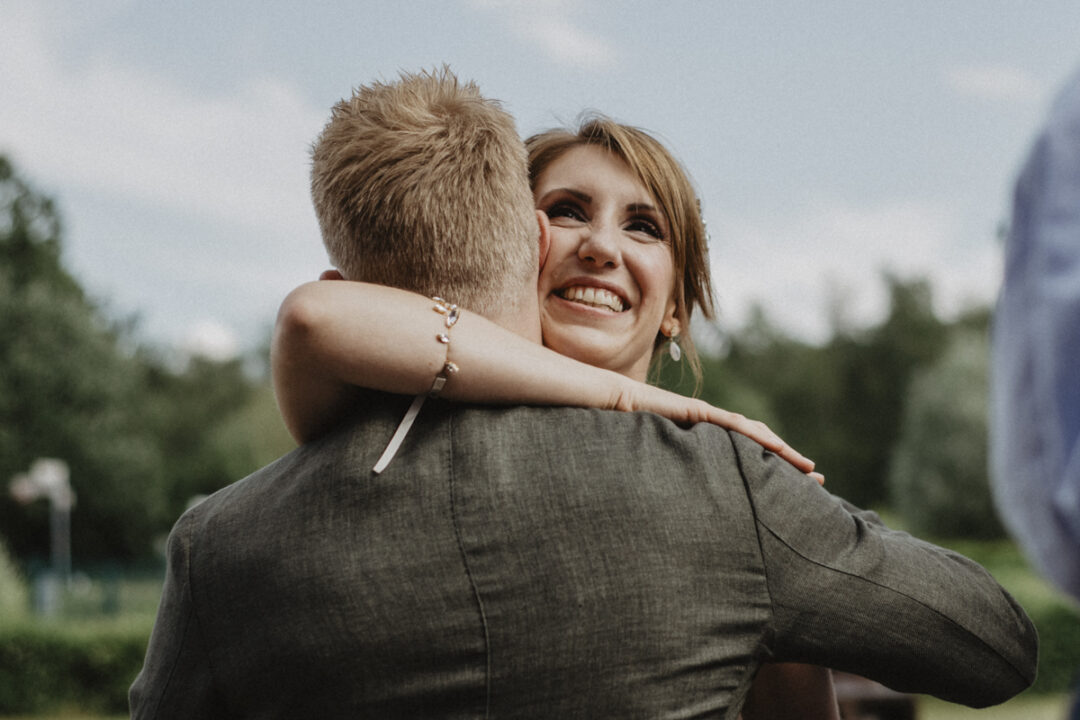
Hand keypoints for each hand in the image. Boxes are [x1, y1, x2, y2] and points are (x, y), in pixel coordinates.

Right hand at [616, 384, 820, 478]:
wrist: (608, 402)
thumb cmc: (624, 434)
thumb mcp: (658, 464)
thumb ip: (673, 480)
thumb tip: (679, 513)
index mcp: (705, 445)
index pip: (746, 459)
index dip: (772, 472)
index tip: (796, 491)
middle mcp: (711, 430)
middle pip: (759, 446)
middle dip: (789, 463)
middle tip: (819, 482)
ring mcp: (706, 418)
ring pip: (754, 435)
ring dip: (783, 451)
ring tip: (808, 467)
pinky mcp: (697, 412)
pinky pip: (732, 425)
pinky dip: (757, 435)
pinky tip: (777, 445)